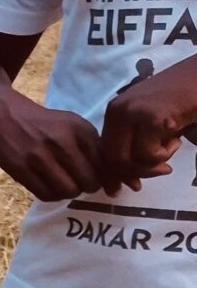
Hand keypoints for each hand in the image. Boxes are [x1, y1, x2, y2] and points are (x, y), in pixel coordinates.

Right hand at [0, 96, 102, 201]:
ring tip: (66, 184)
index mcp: (79, 130)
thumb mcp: (75, 127)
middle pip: (88, 182)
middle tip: (83, 183)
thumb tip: (122, 184)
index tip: (111, 188)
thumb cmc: (48, 125)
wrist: (6, 116)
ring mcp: (39, 156)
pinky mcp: (21, 169)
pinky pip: (46, 194)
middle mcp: (61, 142)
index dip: (110, 181)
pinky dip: (53, 195)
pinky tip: (51, 185)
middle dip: (89, 187)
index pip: (104, 164)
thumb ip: (97, 150)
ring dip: (70, 192)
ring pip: (68, 191)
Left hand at [99, 61, 196, 191]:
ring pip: (128, 160)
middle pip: (112, 159)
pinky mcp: (151, 118)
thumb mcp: (150, 123)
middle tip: (162, 170)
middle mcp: (118, 110)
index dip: (116, 173)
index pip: (103, 151)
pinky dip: (165, 154)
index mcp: (114, 111)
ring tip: (172, 146)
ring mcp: (132, 113)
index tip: (133, 186)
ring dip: (154, 163)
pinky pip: (148, 154)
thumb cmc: (182, 101)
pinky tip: (177, 138)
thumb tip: (125, 183)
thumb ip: (135, 145)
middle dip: (136, 173)